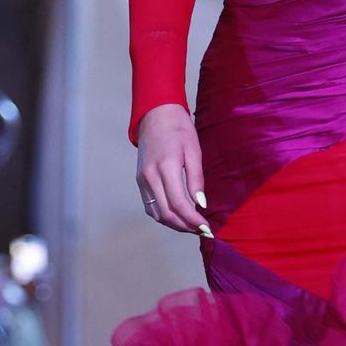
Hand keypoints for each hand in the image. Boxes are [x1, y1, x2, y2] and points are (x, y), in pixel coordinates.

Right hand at [136, 104, 209, 236]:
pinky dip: (163, 216)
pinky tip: (177, 216)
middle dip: (185, 226)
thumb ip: (196, 178)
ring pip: (156, 213)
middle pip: (166, 213)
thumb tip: (200, 204)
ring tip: (192, 226)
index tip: (206, 227)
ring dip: (174, 224)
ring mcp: (142, 180)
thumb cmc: (178, 129)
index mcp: (165, 168)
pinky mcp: (139, 181)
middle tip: (202, 230)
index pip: (179, 204)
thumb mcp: (194, 150)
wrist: (155, 115)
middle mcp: (150, 177)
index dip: (193, 220)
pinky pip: (150, 206)